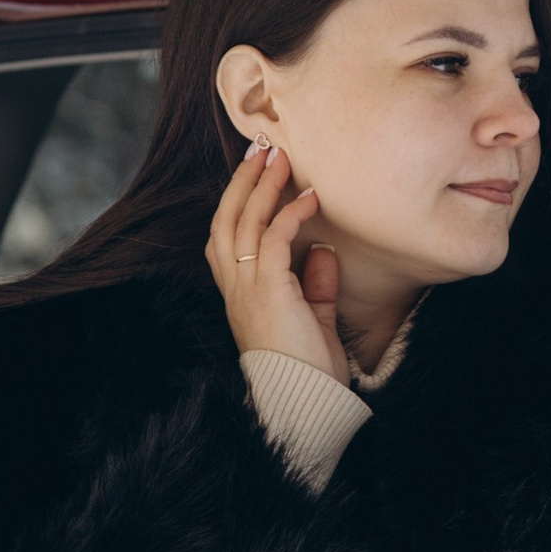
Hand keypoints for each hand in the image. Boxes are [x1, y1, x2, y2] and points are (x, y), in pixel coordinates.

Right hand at [206, 142, 345, 375]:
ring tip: (279, 156)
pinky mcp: (268, 291)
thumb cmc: (308, 371)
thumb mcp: (314, 320)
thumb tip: (324, 251)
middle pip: (227, 220)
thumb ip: (315, 286)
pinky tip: (310, 196)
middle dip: (242, 182)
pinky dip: (290, 213)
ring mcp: (247, 289)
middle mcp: (235, 288)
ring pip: (243, 222)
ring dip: (261, 186)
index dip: (237, 202)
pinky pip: (274, 239)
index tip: (256, 172)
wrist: (304, 403)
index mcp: (240, 294)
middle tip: (261, 148)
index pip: (226, 238)